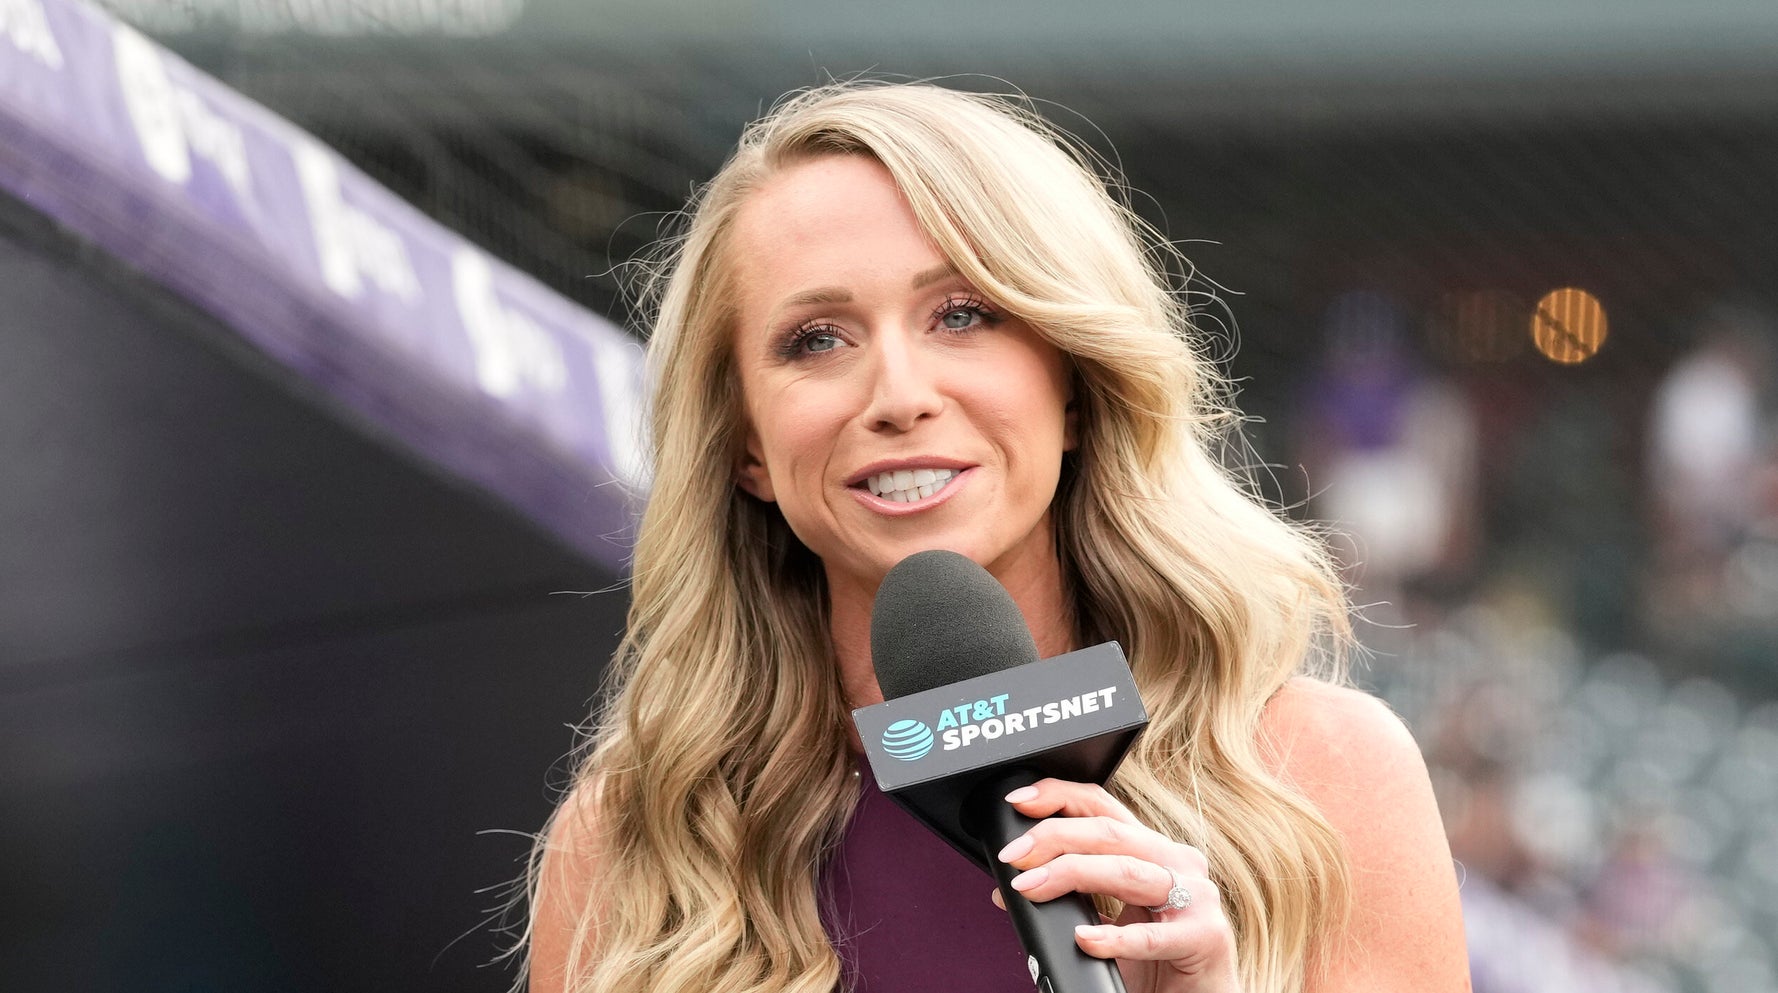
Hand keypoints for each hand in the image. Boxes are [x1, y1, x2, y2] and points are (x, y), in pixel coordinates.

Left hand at [990, 778, 1239, 992]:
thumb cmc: (1156, 962)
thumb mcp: (1106, 922)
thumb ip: (1070, 899)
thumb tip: (1010, 887)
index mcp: (1155, 852)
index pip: (1105, 807)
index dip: (1060, 796)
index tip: (1019, 802)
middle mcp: (1178, 864)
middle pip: (1110, 833)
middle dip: (1054, 837)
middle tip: (1014, 856)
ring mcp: (1196, 898)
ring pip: (1126, 870)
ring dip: (1071, 874)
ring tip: (1031, 887)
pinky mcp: (1204, 938)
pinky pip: (1151, 936)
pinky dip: (1113, 938)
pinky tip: (1085, 939)